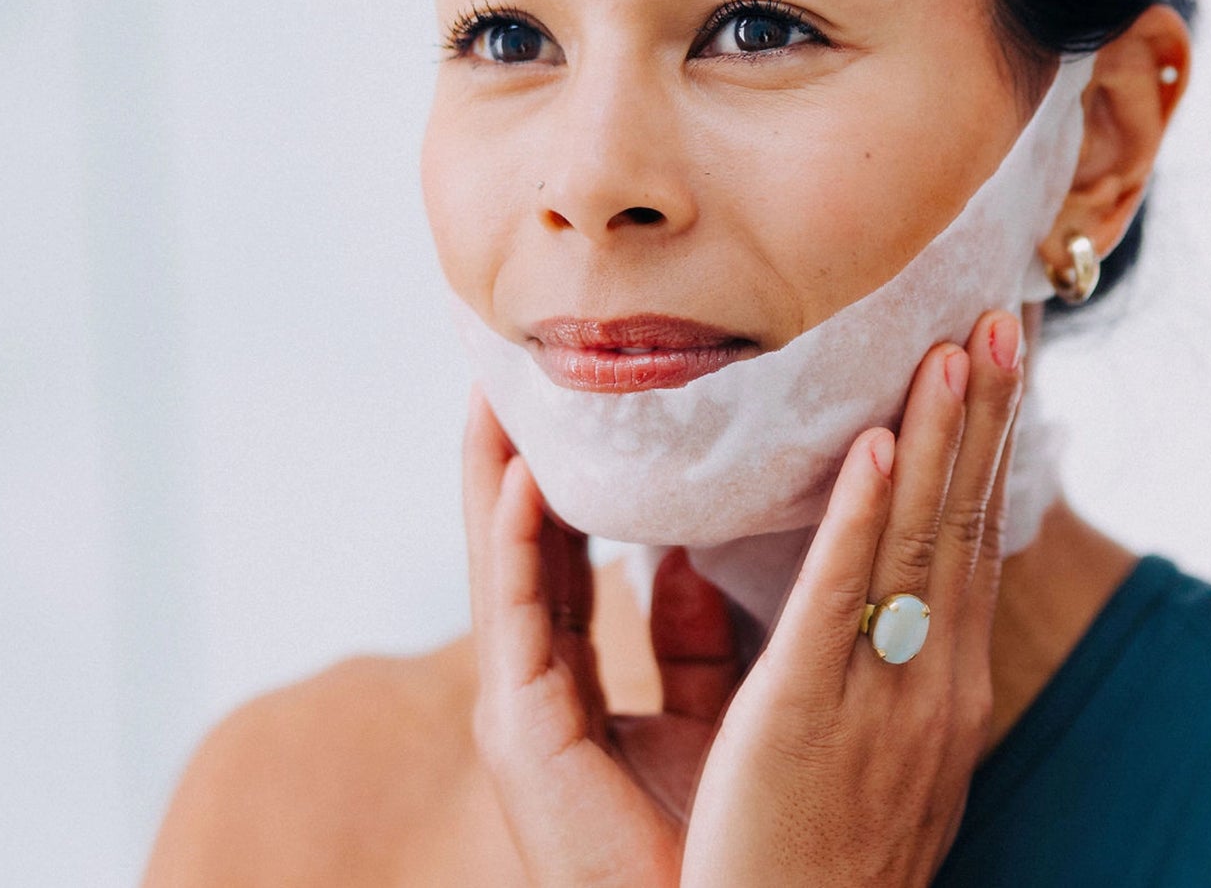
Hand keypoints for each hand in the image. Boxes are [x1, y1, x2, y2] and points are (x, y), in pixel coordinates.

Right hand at [462, 393, 682, 887]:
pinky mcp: (521, 734)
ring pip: (502, 564)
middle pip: (517, 543)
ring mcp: (517, 707)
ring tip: (496, 395)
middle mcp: (534, 685)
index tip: (557, 401)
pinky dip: (517, 543)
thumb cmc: (715, 840)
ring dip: (495, 475)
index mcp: (571, 680)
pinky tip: (527, 477)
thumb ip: (693, 639)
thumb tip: (679, 557)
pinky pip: (518, 617)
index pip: (558, 552)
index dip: (555, 476)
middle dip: (511, 456)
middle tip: (511, 370)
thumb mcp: (711, 715)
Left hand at [680, 309, 1024, 887]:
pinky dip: (864, 519)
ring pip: (922, 542)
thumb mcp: (887, 751)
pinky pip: (843, 600)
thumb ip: (879, 659)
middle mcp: (938, 682)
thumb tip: (869, 583)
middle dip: (986, 418)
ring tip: (955, 347)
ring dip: (942, 439)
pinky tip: (879, 449)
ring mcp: (885, 697)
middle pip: (968, 524)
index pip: (979, 542)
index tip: (1003, 369)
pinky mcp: (808, 712)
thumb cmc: (829, 859)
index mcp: (950, 685)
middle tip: (1000, 320)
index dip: (993, 451)